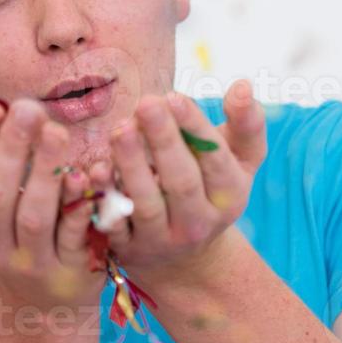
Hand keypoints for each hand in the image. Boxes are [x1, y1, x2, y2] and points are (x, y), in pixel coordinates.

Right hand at [0, 98, 96, 309]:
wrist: (36, 302)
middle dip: (11, 149)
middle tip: (28, 108)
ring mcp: (28, 262)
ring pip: (33, 217)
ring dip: (44, 172)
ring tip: (56, 131)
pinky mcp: (67, 272)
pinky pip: (72, 237)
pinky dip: (77, 207)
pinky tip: (84, 175)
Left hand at [89, 80, 266, 285]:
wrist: (183, 258)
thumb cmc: (208, 189)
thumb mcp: (237, 162)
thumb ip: (245, 125)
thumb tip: (242, 84)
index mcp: (229, 195)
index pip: (215, 160)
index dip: (195, 128)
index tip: (174, 96)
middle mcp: (198, 221)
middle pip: (181, 182)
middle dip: (163, 141)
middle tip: (145, 103)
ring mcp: (162, 239)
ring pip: (146, 204)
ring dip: (132, 165)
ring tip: (121, 129)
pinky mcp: (128, 249)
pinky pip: (114, 224)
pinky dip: (105, 198)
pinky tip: (96, 169)